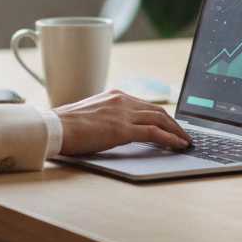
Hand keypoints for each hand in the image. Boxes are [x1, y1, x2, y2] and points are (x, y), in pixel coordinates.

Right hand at [53, 91, 192, 155]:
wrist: (54, 127)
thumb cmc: (67, 126)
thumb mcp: (92, 114)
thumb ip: (107, 116)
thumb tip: (116, 128)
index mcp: (115, 96)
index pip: (146, 105)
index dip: (162, 116)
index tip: (171, 124)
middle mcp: (122, 100)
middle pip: (158, 111)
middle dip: (174, 124)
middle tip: (184, 134)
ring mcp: (123, 113)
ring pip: (160, 120)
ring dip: (177, 131)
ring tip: (186, 141)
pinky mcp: (122, 129)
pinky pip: (154, 133)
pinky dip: (170, 139)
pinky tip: (179, 145)